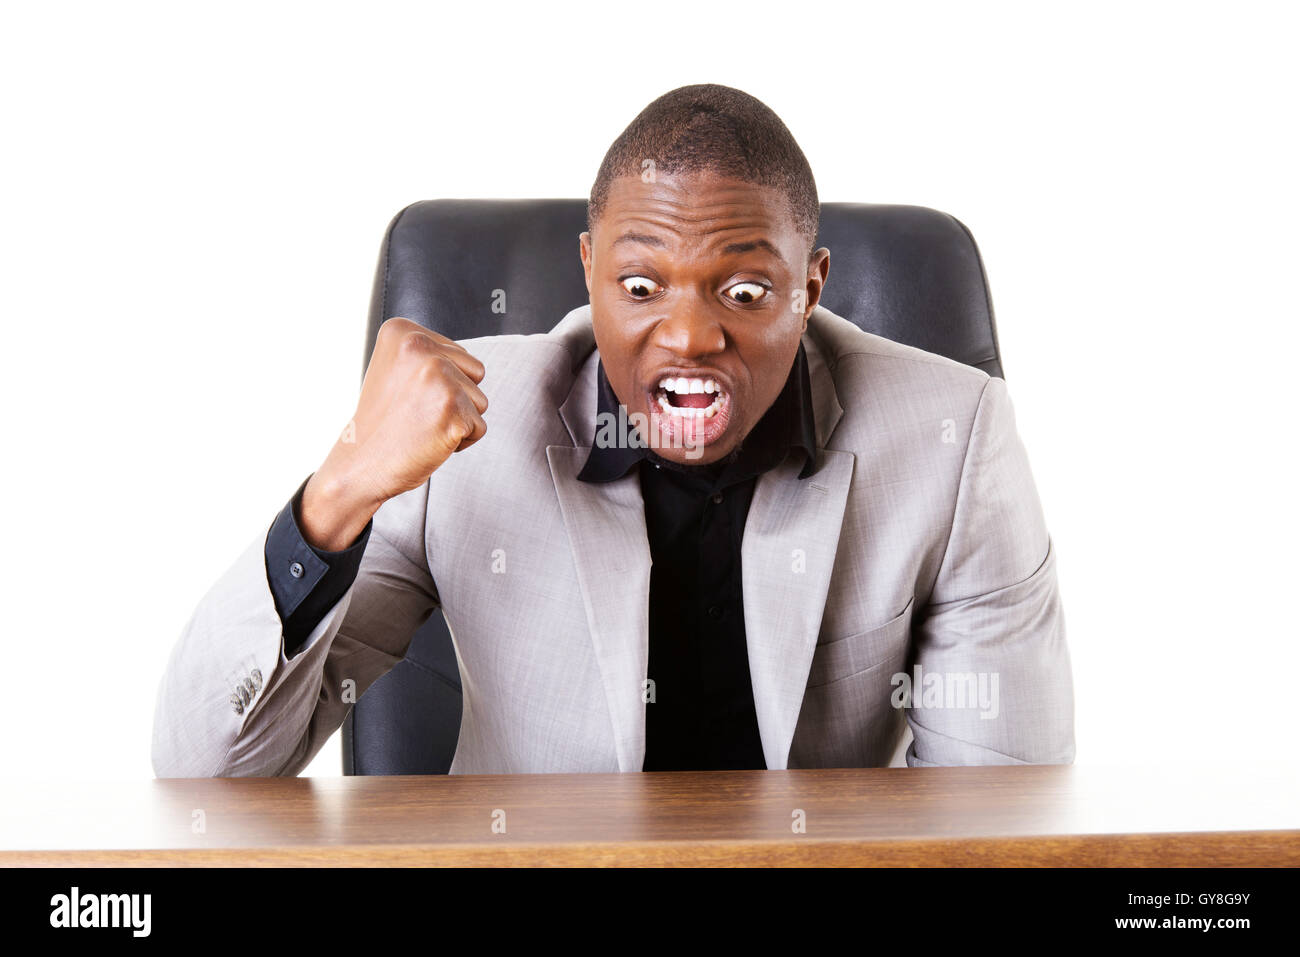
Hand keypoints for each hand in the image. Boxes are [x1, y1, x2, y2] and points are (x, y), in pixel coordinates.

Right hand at [299, 317, 487, 549]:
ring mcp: (438, 377)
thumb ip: (428, 355)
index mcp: (403, 331)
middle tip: (417, 412)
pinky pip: (479, 428)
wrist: (361, 464)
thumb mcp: (395, 369)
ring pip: (480, 401)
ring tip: (422, 425)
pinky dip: (460, 441)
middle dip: (455, 398)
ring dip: (458, 419)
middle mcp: (420, 347)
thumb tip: (464, 359)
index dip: (441, 383)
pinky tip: (429, 440)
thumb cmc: (381, 423)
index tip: (408, 394)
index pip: (459, 354)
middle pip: (476, 373)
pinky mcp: (453, 410)